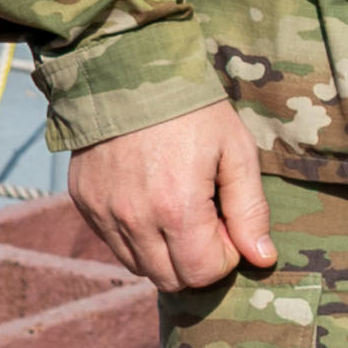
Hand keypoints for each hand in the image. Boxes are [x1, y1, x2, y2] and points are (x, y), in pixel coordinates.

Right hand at [71, 107, 276, 290]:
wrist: (127, 67)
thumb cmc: (192, 109)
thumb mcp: (236, 150)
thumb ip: (250, 210)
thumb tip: (262, 258)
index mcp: (177, 209)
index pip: (205, 273)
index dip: (226, 254)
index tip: (228, 221)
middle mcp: (135, 219)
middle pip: (172, 280)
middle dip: (197, 259)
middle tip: (206, 218)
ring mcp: (104, 213)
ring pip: (140, 267)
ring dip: (165, 252)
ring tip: (177, 208)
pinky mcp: (85, 203)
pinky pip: (114, 243)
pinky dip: (136, 235)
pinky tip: (149, 199)